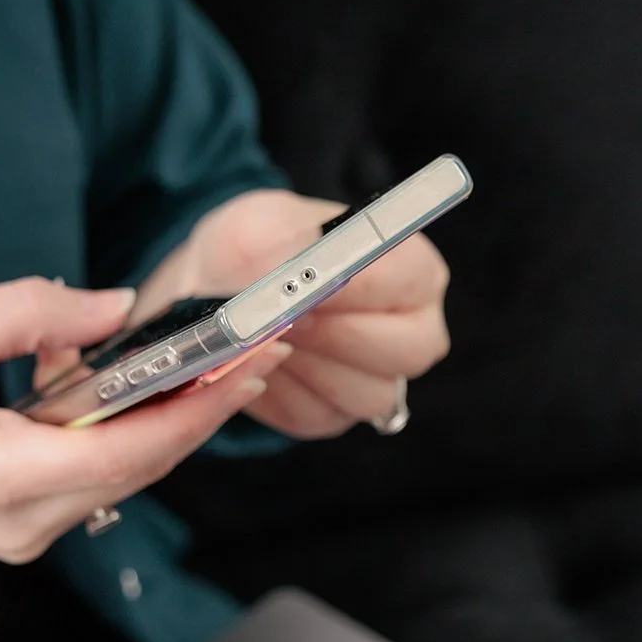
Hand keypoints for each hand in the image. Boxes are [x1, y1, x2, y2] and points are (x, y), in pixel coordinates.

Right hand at [0, 278, 292, 563]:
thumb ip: (34, 315)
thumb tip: (115, 307)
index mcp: (6, 478)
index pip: (138, 446)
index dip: (205, 404)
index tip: (254, 363)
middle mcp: (24, 522)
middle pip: (142, 463)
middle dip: (204, 407)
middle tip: (260, 352)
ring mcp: (20, 533)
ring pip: (119, 473)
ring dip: (163, 419)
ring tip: (214, 363)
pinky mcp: (12, 525)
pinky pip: (86, 477)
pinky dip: (117, 434)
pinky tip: (132, 387)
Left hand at [145, 188, 452, 437]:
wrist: (226, 289)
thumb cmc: (259, 250)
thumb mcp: (259, 225)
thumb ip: (272, 246)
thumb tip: (278, 273)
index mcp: (413, 270)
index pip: (407, 282)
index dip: (358, 288)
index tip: (309, 288)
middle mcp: (414, 330)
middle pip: (407, 351)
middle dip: (336, 336)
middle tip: (285, 319)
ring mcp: (381, 379)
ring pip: (366, 393)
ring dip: (306, 365)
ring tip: (267, 335)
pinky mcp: (337, 414)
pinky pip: (317, 416)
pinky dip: (281, 390)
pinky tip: (261, 360)